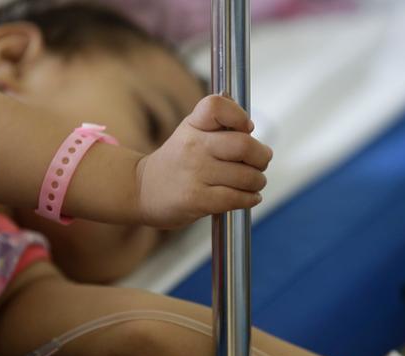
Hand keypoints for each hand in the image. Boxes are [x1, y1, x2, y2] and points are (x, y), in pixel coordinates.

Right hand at [135, 94, 272, 228]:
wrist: (142, 189)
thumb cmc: (176, 162)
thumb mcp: (190, 132)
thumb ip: (218, 124)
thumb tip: (248, 124)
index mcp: (193, 125)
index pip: (217, 106)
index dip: (239, 116)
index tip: (246, 128)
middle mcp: (193, 146)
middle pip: (244, 145)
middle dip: (262, 156)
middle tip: (261, 162)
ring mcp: (195, 173)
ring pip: (246, 176)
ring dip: (258, 181)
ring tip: (254, 182)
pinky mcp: (196, 199)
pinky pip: (236, 198)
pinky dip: (250, 199)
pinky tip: (249, 197)